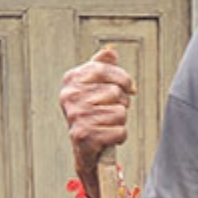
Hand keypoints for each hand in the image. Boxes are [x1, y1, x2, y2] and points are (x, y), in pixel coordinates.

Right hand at [59, 47, 136, 173]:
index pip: (105, 69)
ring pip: (120, 113)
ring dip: (120, 121)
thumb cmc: (92, 113)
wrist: (84, 147)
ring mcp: (76, 116)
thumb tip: (110, 51)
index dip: (123, 79)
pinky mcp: (84, 136)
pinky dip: (119, 136)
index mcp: (72, 79)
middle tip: (111, 110)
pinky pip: (120, 131)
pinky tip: (107, 136)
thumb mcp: (94, 85)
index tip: (127, 87)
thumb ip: (102, 66)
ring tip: (107, 123)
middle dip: (122, 103)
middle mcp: (70, 96)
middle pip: (116, 92)